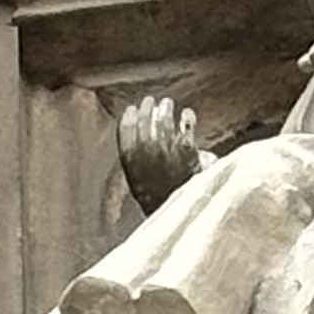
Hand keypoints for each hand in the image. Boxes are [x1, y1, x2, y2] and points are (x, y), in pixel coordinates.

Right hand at [116, 91, 204, 206]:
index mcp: (132, 166)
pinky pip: (186, 125)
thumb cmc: (161, 200)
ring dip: (165, 108)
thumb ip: (136, 165)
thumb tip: (138, 138)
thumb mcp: (140, 186)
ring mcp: (168, 151)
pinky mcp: (187, 149)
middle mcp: (147, 156)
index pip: (126, 134)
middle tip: (150, 101)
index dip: (128, 119)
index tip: (130, 109)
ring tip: (167, 104)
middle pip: (144, 122)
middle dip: (146, 109)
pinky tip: (187, 115)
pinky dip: (186, 117)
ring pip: (164, 120)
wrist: (183, 213)